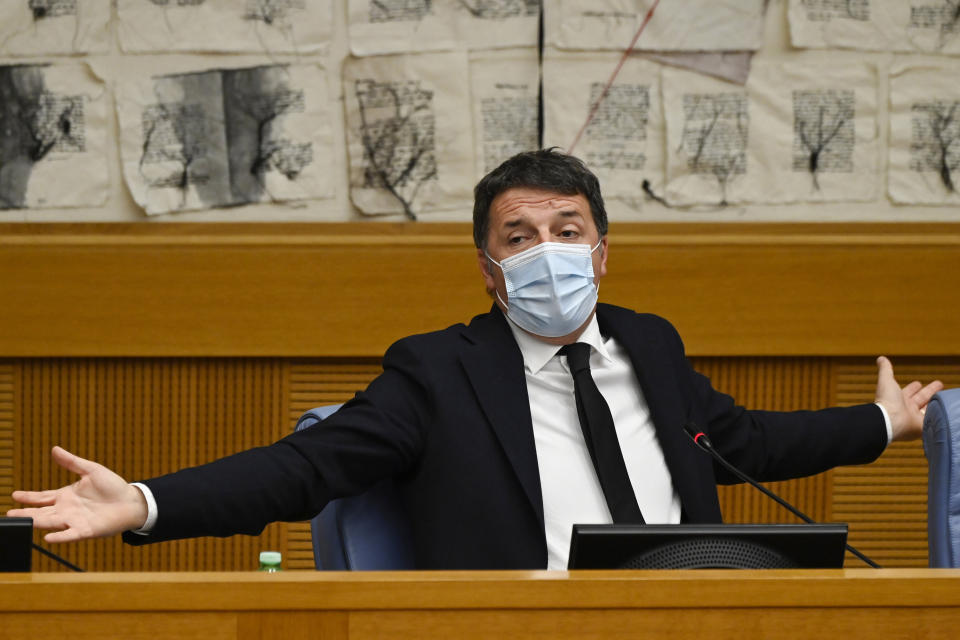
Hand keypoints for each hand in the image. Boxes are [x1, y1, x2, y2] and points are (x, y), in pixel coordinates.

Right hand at [7, 446, 147, 542]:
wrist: (132, 501)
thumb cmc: (113, 486)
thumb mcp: (91, 470)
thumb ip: (72, 462)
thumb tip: (54, 449)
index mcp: (66, 496)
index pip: (42, 497)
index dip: (28, 497)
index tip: (14, 495)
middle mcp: (67, 510)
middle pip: (41, 512)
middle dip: (25, 513)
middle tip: (9, 514)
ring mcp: (75, 521)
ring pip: (50, 523)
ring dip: (36, 523)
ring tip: (21, 522)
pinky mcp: (86, 530)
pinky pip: (70, 535)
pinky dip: (60, 537)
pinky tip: (48, 537)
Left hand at [875, 356, 943, 441]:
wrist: (890, 421)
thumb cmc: (887, 401)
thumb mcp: (886, 381)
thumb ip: (885, 370)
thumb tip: (881, 358)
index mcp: (899, 399)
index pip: (908, 391)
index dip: (914, 387)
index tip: (919, 383)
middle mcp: (908, 409)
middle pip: (922, 398)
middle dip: (930, 391)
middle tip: (939, 384)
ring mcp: (916, 418)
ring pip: (930, 409)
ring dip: (937, 403)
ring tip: (946, 397)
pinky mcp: (924, 427)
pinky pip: (935, 420)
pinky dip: (940, 415)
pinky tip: (947, 412)